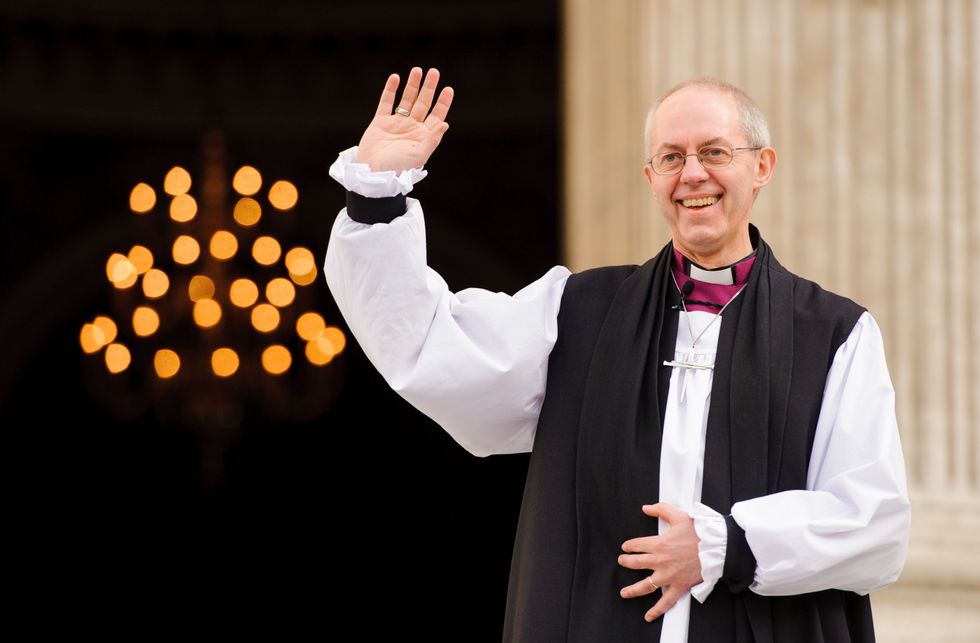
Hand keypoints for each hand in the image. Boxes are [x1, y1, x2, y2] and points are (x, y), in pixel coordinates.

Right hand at [356, 67, 453, 173]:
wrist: (373, 173)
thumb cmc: (397, 168)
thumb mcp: (418, 155)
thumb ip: (432, 139)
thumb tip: (445, 124)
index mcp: (422, 136)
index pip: (436, 116)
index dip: (443, 103)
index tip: (448, 89)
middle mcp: (411, 128)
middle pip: (423, 103)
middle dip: (429, 88)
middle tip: (434, 72)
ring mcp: (396, 124)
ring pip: (406, 100)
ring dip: (412, 85)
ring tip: (417, 70)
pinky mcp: (380, 122)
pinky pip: (386, 102)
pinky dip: (390, 90)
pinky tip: (396, 78)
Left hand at [618, 503, 703, 621]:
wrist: (717, 548)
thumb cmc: (700, 532)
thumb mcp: (679, 516)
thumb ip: (661, 509)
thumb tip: (646, 507)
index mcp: (659, 544)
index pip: (636, 545)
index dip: (629, 546)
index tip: (626, 547)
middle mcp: (660, 561)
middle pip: (636, 563)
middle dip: (626, 562)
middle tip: (622, 562)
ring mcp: (668, 576)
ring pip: (645, 585)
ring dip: (632, 590)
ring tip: (624, 592)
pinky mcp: (678, 586)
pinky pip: (665, 601)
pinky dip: (656, 610)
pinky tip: (648, 615)